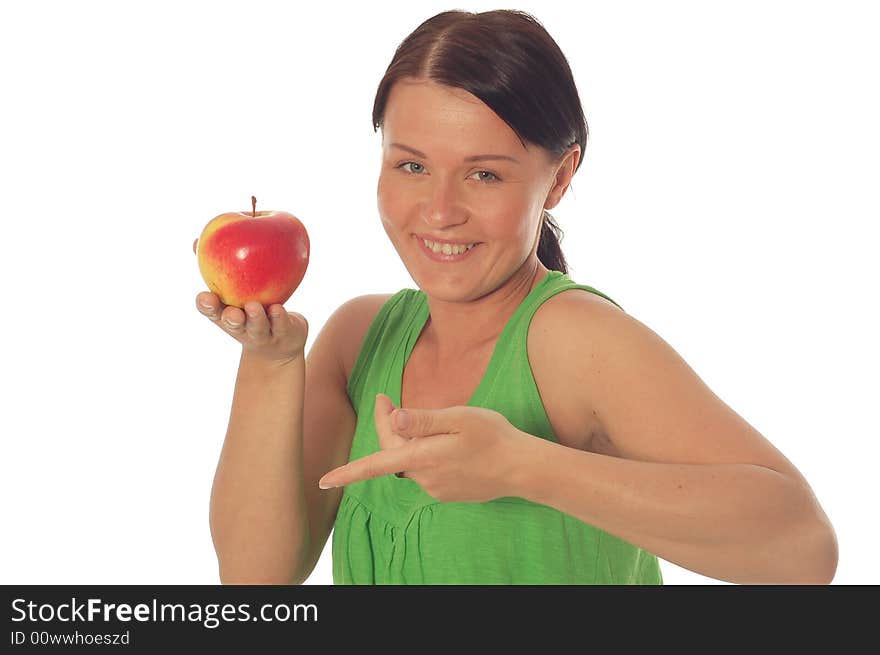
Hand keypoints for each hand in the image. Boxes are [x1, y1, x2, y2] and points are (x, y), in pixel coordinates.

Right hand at [193, 238, 307, 365]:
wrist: (281, 339)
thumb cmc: (252, 304)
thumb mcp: (235, 287)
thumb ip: (218, 264)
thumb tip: (198, 239)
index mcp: (226, 314)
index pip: (211, 311)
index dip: (206, 306)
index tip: (205, 297)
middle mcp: (243, 326)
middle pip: (233, 324)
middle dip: (230, 318)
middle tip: (231, 312)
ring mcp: (263, 332)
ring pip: (257, 327)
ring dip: (255, 318)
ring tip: (254, 307)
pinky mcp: (283, 333)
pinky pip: (280, 325)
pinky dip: (278, 317)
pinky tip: (277, 308)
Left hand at [318, 393, 533, 502]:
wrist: (521, 468)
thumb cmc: (493, 437)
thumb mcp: (460, 418)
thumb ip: (425, 420)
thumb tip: (394, 417)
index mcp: (422, 457)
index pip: (375, 465)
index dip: (347, 473)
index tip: (324, 481)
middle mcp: (423, 478)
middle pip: (392, 452)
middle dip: (386, 426)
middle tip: (385, 397)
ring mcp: (434, 488)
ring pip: (408, 461)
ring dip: (406, 440)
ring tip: (420, 417)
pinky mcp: (446, 492)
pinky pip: (424, 471)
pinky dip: (423, 454)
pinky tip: (442, 441)